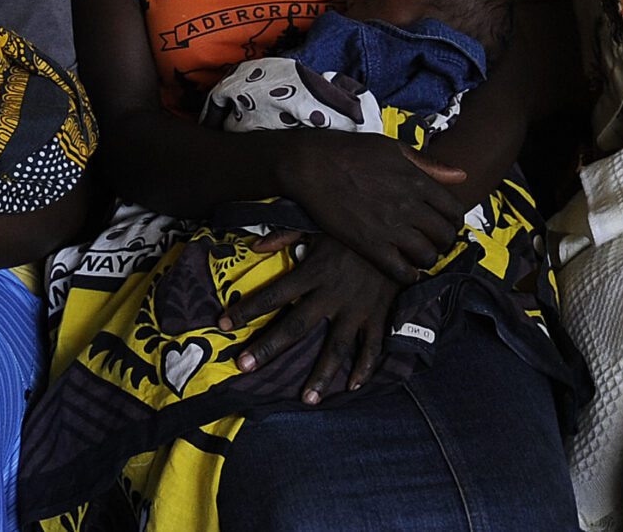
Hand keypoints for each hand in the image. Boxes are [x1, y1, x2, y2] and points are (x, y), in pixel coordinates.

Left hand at [220, 235, 400, 404]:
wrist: (400, 232)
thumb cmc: (353, 228)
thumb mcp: (316, 223)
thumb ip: (284, 235)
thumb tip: (254, 247)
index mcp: (314, 271)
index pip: (273, 294)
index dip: (246, 309)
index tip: (222, 323)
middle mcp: (332, 295)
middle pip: (295, 326)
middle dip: (268, 347)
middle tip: (245, 366)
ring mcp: (357, 309)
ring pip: (336, 347)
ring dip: (321, 375)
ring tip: (307, 399)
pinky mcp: (379, 315)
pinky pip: (372, 347)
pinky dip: (365, 368)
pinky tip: (353, 385)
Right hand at [277, 131, 468, 282]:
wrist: (311, 164)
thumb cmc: (350, 151)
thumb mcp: (393, 148)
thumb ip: (428, 165)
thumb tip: (461, 175)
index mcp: (417, 181)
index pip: (454, 210)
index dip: (453, 220)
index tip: (444, 223)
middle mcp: (409, 206)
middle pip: (444, 236)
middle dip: (443, 242)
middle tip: (433, 242)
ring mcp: (390, 227)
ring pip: (427, 255)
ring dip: (427, 259)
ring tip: (418, 255)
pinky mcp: (369, 244)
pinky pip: (400, 271)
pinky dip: (407, 275)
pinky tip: (404, 270)